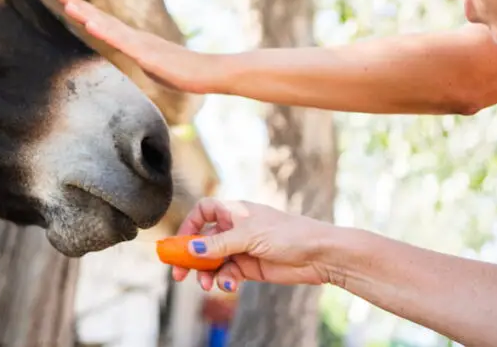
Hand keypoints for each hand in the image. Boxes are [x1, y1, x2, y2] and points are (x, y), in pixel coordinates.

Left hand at [56, 0, 210, 92]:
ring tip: (68, 5)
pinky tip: (91, 25)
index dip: (86, 11)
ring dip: (88, 15)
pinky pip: (122, 43)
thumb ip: (145, 60)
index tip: (67, 0)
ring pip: (109, 27)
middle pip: (103, 19)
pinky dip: (105, 32)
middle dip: (80, 6)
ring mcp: (141, 44)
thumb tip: (141, 58)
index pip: (106, 23)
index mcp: (135, 41)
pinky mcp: (148, 54)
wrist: (210, 72)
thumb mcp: (157, 66)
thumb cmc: (187, 72)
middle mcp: (136, 37)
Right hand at [172, 198, 335, 292]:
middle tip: (179, 275)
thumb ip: (218, 244)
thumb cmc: (287, 233)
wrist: (318, 255)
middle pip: (203, 241)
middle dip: (190, 258)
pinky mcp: (249, 268)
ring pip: (213, 262)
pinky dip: (225, 281)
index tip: (179, 243)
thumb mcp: (249, 235)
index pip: (203, 212)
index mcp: (233, 212)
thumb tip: (191, 249)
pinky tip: (230, 286)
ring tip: (208, 284)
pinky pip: (228, 274)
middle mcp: (234, 229)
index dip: (189, 225)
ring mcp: (241, 249)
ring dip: (207, 273)